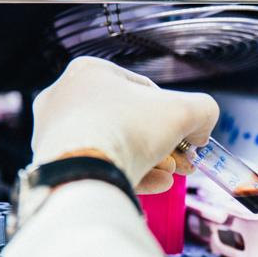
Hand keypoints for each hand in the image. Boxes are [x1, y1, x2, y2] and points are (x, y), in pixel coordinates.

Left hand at [31, 57, 218, 193]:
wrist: (83, 172)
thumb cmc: (127, 130)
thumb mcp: (185, 110)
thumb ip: (203, 111)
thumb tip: (201, 131)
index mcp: (90, 72)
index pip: (142, 90)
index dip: (172, 113)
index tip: (188, 135)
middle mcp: (66, 98)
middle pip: (129, 121)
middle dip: (161, 143)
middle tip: (182, 162)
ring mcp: (54, 133)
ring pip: (114, 145)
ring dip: (149, 160)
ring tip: (170, 175)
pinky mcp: (54, 164)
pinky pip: (98, 166)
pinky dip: (128, 174)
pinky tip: (155, 185)